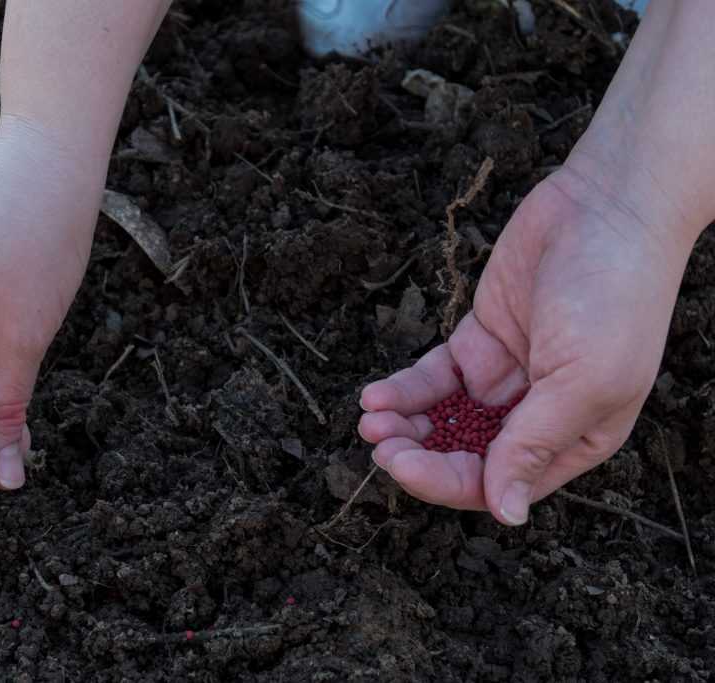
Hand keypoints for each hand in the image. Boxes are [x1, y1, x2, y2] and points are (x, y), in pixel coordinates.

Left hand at [358, 163, 691, 524]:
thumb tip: (507, 514)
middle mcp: (536, 415)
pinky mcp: (477, 342)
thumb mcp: (584, 382)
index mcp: (574, 439)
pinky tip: (375, 395)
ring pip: (442, 421)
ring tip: (371, 420)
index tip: (402, 467)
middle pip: (464, 456)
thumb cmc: (614, 297)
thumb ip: (535, 444)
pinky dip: (404, 390)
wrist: (605, 208)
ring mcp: (503, 378)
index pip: (499, 483)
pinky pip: (432, 379)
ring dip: (404, 427)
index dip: (446, 482)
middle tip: (379, 445)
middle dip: (418, 456)